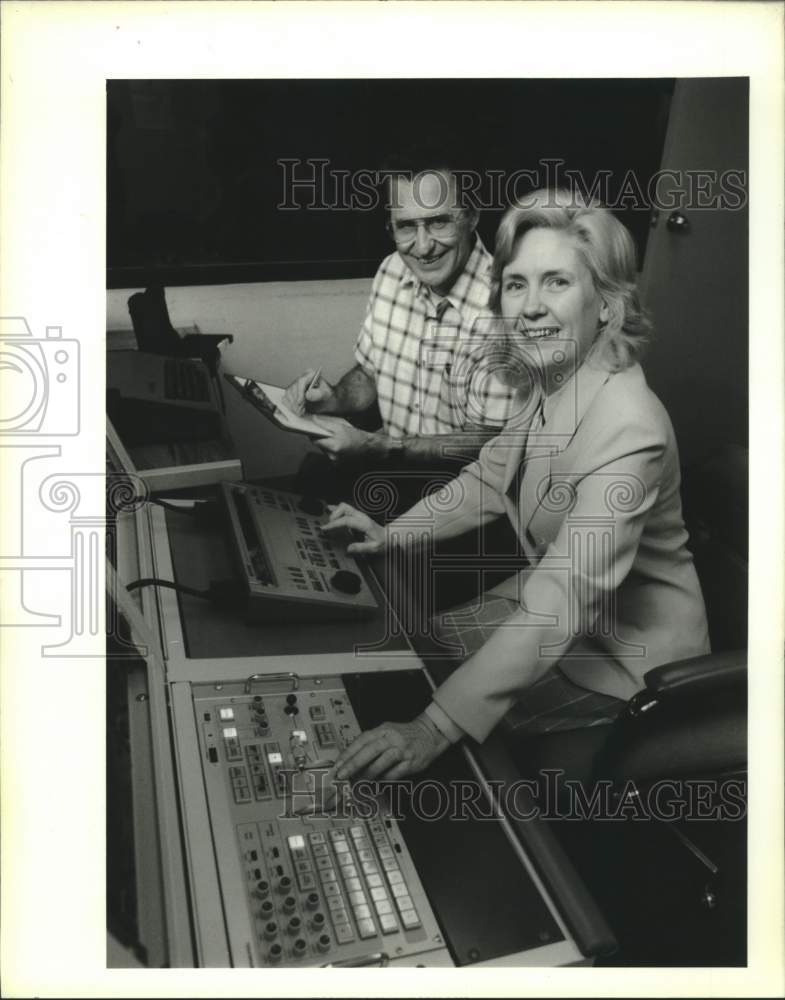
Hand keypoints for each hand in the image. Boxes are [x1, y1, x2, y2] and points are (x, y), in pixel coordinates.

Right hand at [282, 369, 336, 414]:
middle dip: (296, 401)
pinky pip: (285, 399)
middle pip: (293, 389)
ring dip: (293, 405)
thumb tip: (308, 394)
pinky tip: (298, 410)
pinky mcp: (291, 394)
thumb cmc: (327, 396)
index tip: (300, 402)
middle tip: (301, 409)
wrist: (327, 403)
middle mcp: (301, 379)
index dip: (299, 392)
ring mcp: (295, 386)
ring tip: (301, 410)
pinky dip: (290, 406)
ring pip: (288, 394)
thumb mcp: (326, 394)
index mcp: (310, 375)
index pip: (301, 381)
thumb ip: (318, 394)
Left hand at [312, 415, 386, 461]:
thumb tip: (314, 420)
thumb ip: (326, 424)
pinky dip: (331, 448)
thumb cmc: (356, 436)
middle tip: (328, 432)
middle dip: (321, 438)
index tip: (312, 429)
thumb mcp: (341, 426)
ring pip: (324, 449)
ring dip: (327, 443)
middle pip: (319, 445)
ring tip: (336, 439)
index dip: (313, 434)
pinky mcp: (337, 463)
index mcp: (333, 446)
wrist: (368, 446)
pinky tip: (339, 445)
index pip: (315, 440)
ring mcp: (335, 460)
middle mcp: (333, 455)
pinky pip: (329, 453)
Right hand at [323, 502, 385, 554]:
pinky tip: (329, 510)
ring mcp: (359, 515)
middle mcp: (361, 516)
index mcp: (364, 524)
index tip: (325, 528)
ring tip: (327, 520)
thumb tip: (348, 549)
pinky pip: (346, 509)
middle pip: (344, 508)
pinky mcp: (358, 516)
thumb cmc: (383, 542)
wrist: (391, 536)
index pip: (346, 520)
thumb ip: (361, 548)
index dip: (334, 524)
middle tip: (328, 526)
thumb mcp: (374, 548)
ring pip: (344, 506)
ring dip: (334, 512)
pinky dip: (337, 510)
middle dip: (333, 515)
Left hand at [333, 715, 448, 780]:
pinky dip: (384, 779)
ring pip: (381, 762)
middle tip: (342, 775)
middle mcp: (391, 738)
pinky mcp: (411, 761)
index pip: (361, 740)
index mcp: (382, 730)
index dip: (347, 753)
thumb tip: (350, 760)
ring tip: (358, 783)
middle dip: (353, 764)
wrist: (429, 734)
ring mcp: (402, 749)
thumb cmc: (404, 735)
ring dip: (368, 774)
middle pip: (369, 750)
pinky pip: (395, 773)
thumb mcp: (386, 732)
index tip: (337, 765)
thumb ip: (369, 744)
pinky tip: (377, 783)